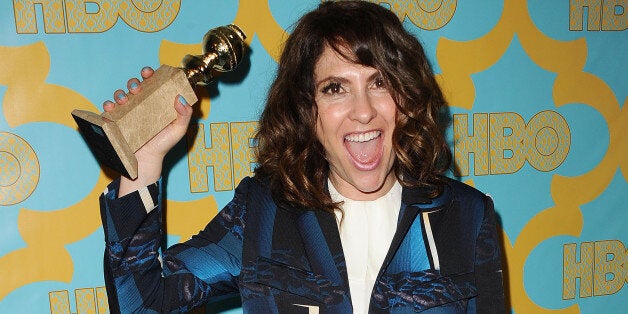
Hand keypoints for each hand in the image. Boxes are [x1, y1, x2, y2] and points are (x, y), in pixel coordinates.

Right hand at [103, 67, 193, 195]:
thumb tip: (181, 97)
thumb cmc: (164, 145)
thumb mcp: (179, 130)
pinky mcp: (116, 120)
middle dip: (134, 82)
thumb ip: (185, 114)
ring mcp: (128, 111)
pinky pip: (109, 109)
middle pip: (135, 85)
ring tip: (125, 100)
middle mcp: (141, 104)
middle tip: (137, 87)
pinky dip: (108, 105)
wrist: (147, 160)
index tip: (149, 72)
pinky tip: (112, 107)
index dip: (150, 74)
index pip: (152, 83)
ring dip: (121, 93)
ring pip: (121, 94)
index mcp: (156, 102)